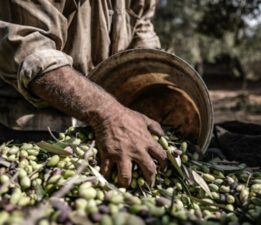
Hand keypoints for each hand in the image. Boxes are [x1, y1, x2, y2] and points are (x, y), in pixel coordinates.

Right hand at [30, 66, 165, 186]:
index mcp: (147, 141)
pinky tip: (108, 178)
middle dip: (151, 180)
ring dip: (127, 183)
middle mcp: (136, 150)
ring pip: (126, 176)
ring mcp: (121, 154)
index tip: (162, 168)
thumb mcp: (143, 119)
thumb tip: (163, 134)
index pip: (161, 156)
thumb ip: (155, 127)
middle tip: (149, 183)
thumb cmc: (126, 116)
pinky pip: (107, 171)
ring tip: (126, 185)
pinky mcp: (108, 155)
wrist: (107, 114)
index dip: (164, 164)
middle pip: (149, 170)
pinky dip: (107, 176)